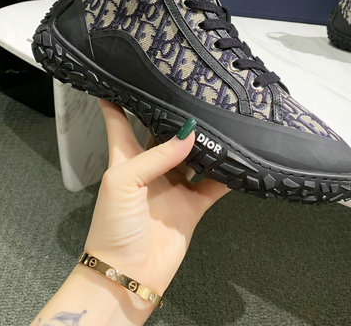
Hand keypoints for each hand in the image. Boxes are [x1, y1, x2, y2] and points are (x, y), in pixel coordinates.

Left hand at [84, 100, 228, 299]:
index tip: (124, 77)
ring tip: (221, 120)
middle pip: (163, 134)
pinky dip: (227, 174)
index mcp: (126, 159)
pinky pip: (213, 184)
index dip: (118, 99)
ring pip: (193, 155)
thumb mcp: (123, 182)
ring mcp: (173, 186)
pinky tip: (238, 159)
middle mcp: (151, 168)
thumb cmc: (112, 228)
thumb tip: (188, 135)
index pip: (120, 121)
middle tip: (193, 92)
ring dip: (205, 142)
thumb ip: (156, 156)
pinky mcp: (192, 205)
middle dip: (175, 116)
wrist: (128, 274)